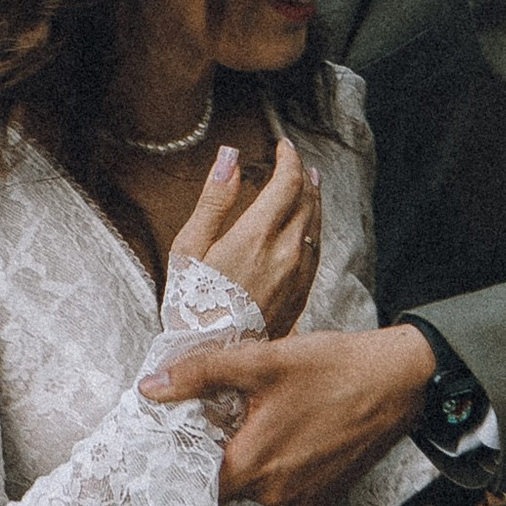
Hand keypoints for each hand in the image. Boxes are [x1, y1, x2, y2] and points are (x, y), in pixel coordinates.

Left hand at [145, 323, 439, 505]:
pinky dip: (285, 462)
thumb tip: (151, 387)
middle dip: (222, 450)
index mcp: (253, 465)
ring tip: (267, 416)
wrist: (401, 380)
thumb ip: (200, 374)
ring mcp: (305, 498)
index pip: (196, 482)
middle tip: (228, 413)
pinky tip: (296, 428)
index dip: (183, 460)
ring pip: (259, 483)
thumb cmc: (335, 369)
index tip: (180, 437)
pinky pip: (289, 485)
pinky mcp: (328, 494)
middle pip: (228, 482)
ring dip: (256, 456)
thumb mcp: (261, 361)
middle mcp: (277, 493)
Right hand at [167, 137, 324, 343]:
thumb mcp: (190, 247)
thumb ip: (213, 199)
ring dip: (313, 201)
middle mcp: (285, 252)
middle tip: (297, 163)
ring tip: (308, 186)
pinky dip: (313, 230)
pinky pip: (315, 253)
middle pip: (308, 201)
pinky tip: (306, 229)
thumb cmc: (190, 303)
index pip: (288, 182)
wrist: (212, 358)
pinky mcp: (300, 295)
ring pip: (315, 226)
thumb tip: (229, 157)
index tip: (283, 147)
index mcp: (257, 235)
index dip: (289, 159)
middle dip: (304, 176)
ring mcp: (297, 275)